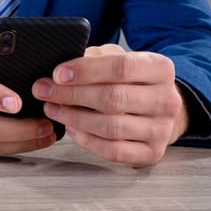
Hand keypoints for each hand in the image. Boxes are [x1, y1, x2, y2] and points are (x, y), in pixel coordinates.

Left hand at [32, 44, 188, 166]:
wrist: (158, 108)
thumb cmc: (130, 79)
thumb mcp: (117, 58)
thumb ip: (94, 58)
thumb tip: (60, 70)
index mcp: (160, 69)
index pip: (121, 67)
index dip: (86, 71)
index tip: (57, 74)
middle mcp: (167, 100)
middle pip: (113, 98)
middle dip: (71, 95)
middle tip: (43, 90)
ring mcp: (161, 130)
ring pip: (111, 127)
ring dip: (74, 118)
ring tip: (51, 108)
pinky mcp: (151, 153)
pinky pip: (113, 151)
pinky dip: (86, 140)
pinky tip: (70, 128)